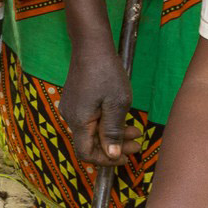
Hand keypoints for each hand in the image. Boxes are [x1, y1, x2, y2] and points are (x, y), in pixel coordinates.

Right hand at [60, 47, 143, 166]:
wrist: (90, 46)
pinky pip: (88, 121)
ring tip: (134, 129)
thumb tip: (111, 155)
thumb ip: (113, 131)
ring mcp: (71, 108)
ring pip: (90, 132)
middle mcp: (70, 117)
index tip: (126, 158)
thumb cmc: (106, 72)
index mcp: (79, 121)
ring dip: (112, 134)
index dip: (106, 160)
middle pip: (89, 143)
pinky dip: (105, 124)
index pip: (87, 154)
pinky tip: (119, 117)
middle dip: (114, 147)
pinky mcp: (74, 101)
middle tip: (137, 143)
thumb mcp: (117, 104)